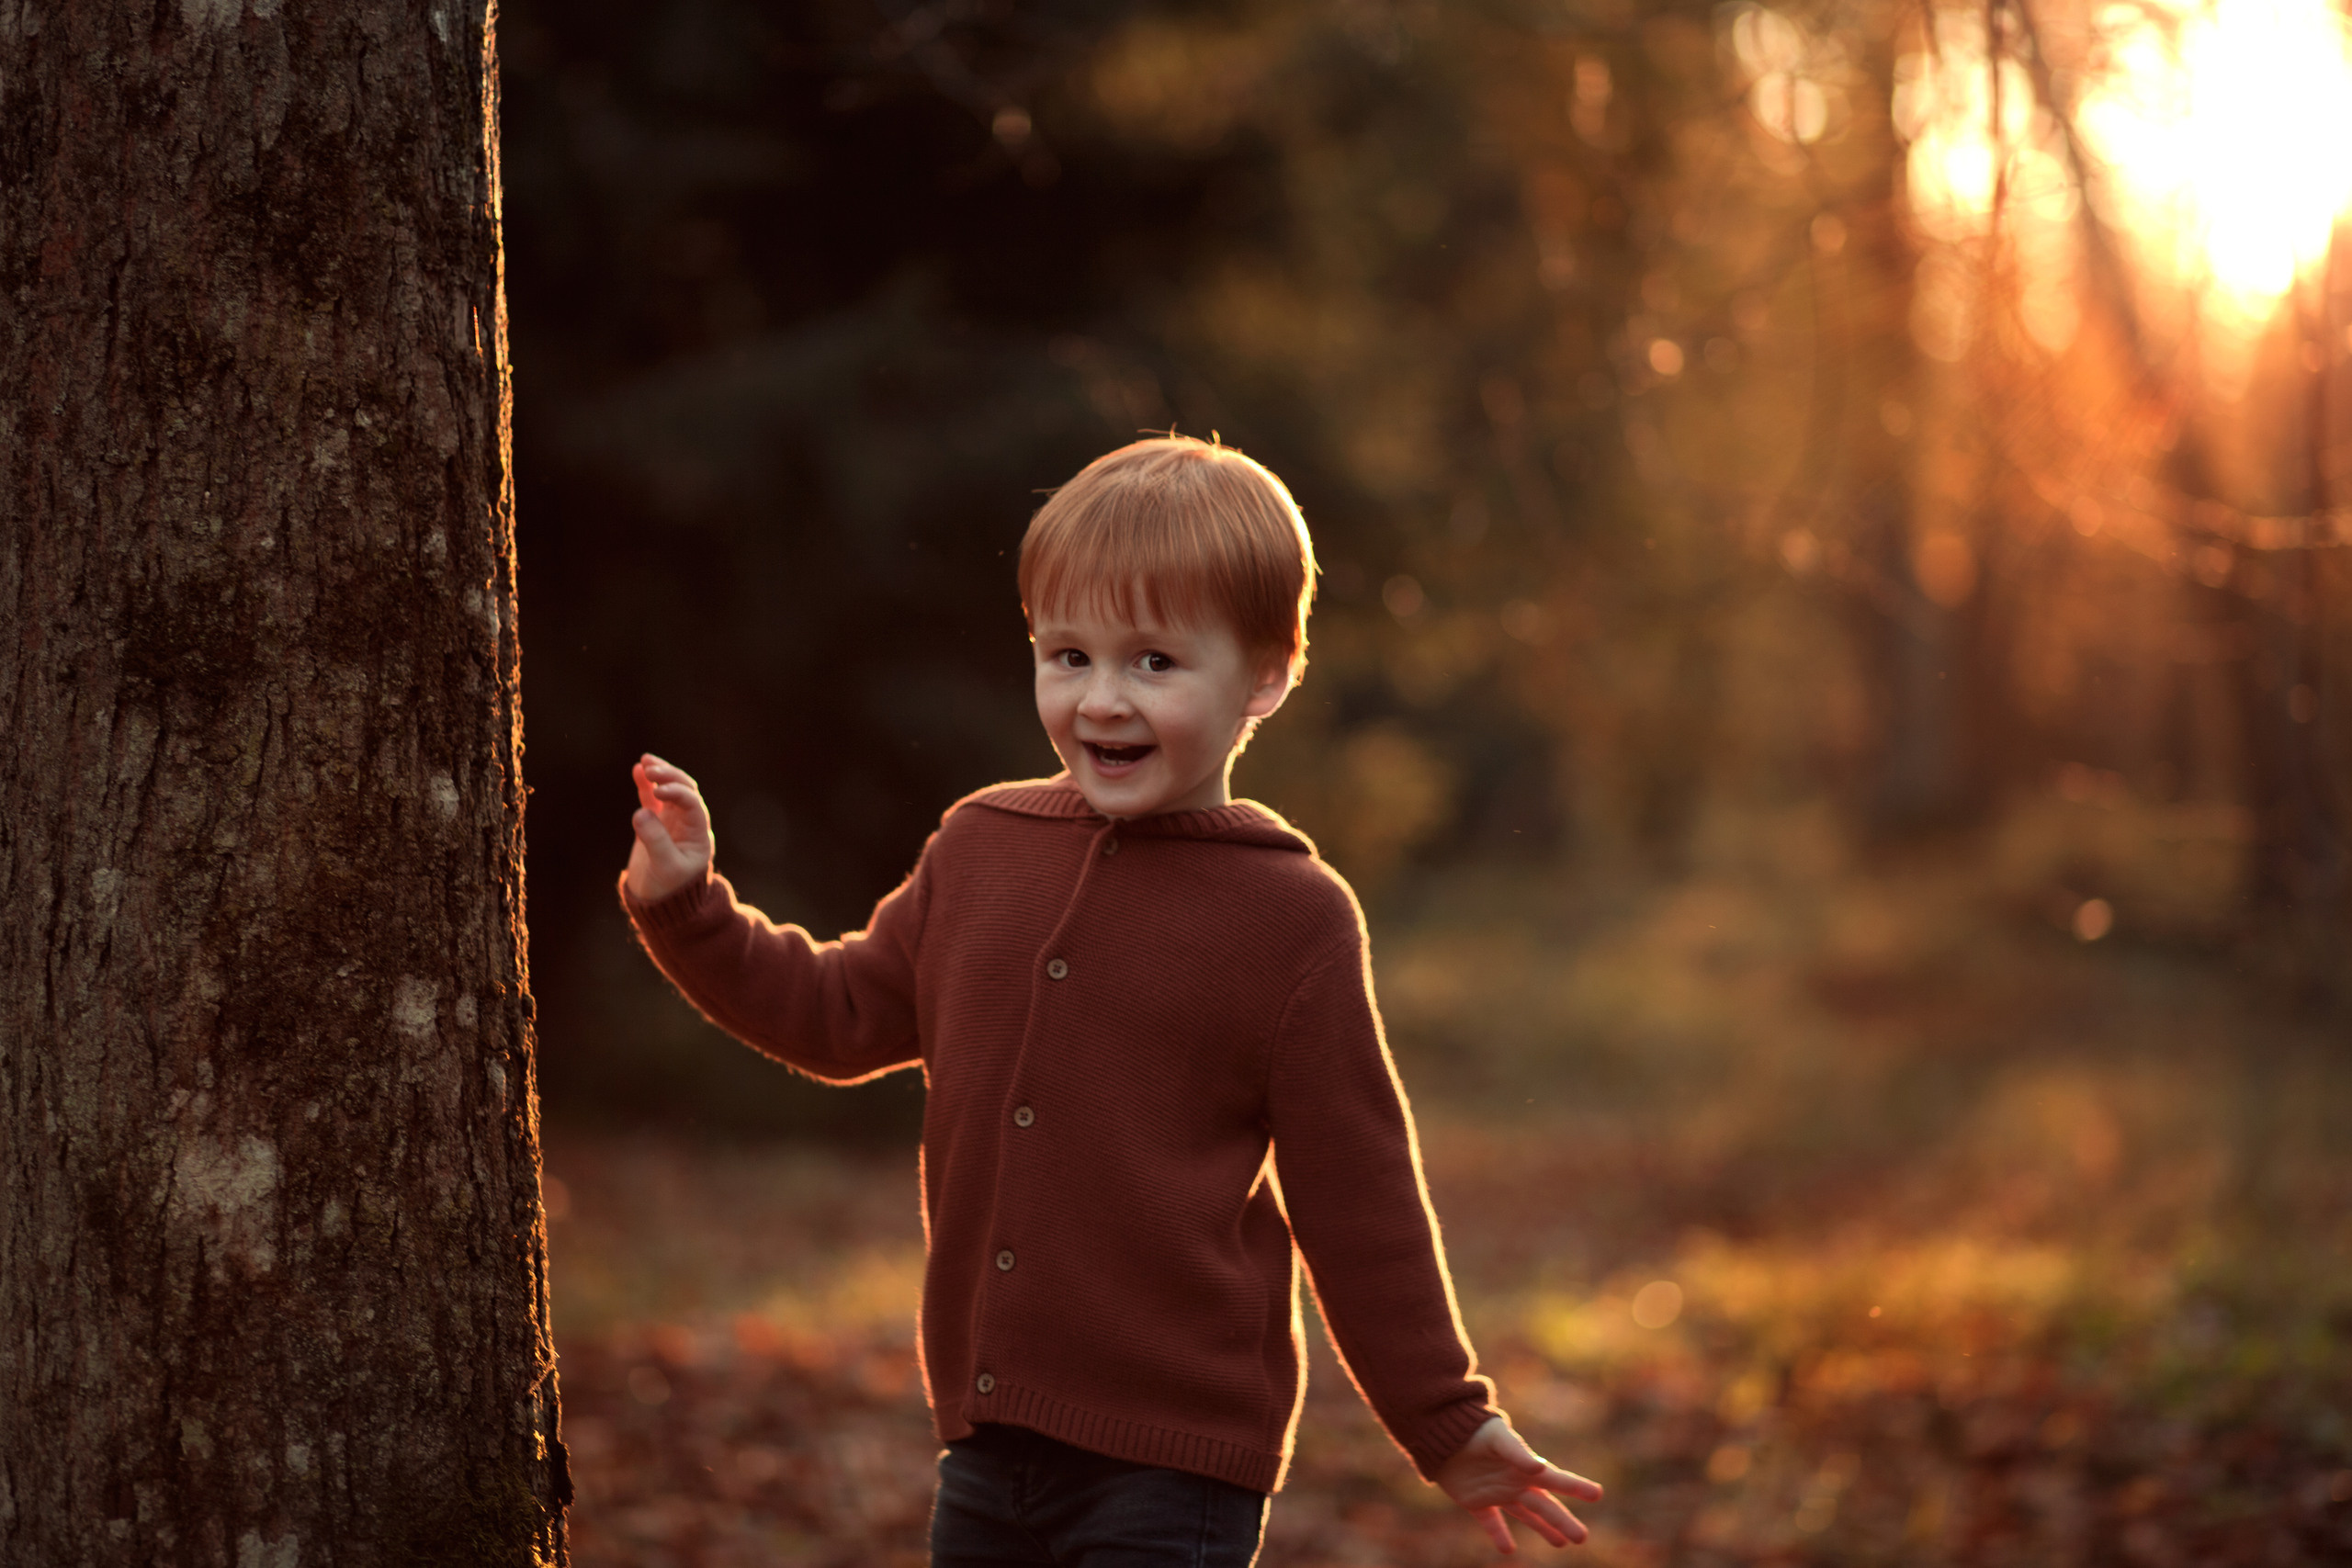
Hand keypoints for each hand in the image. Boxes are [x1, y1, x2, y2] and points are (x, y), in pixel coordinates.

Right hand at [626, 753, 713, 904]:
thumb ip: (656, 841)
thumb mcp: (665, 868)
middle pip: (685, 791)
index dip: (677, 793)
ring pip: (670, 790)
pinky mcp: (656, 824)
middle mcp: (689, 824)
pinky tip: (638, 769)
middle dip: (669, 777)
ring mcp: (673, 822)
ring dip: (660, 775)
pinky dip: (646, 785)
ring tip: (645, 762)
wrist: (660, 904)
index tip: (659, 790)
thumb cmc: (669, 890)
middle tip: (650, 769)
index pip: (692, 804)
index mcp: (699, 834)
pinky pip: (652, 799)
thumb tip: (641, 812)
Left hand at [1435, 1416, 1602, 1553]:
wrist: (1442, 1433)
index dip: (1576, 1487)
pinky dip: (1498, 1535)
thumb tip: (1539, 1468)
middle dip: (1563, 1521)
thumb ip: (1517, 1453)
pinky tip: (1507, 1550)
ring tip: (1561, 1543)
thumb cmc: (1474, 1429)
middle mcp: (1515, 1481)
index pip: (1556, 1480)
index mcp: (1524, 1466)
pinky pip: (1490, 1522)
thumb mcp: (1497, 1436)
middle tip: (1582, 1538)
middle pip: (1544, 1506)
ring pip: (1524, 1515)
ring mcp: (1497, 1492)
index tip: (1597, 1494)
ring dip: (1542, 1529)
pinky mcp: (1475, 1501)